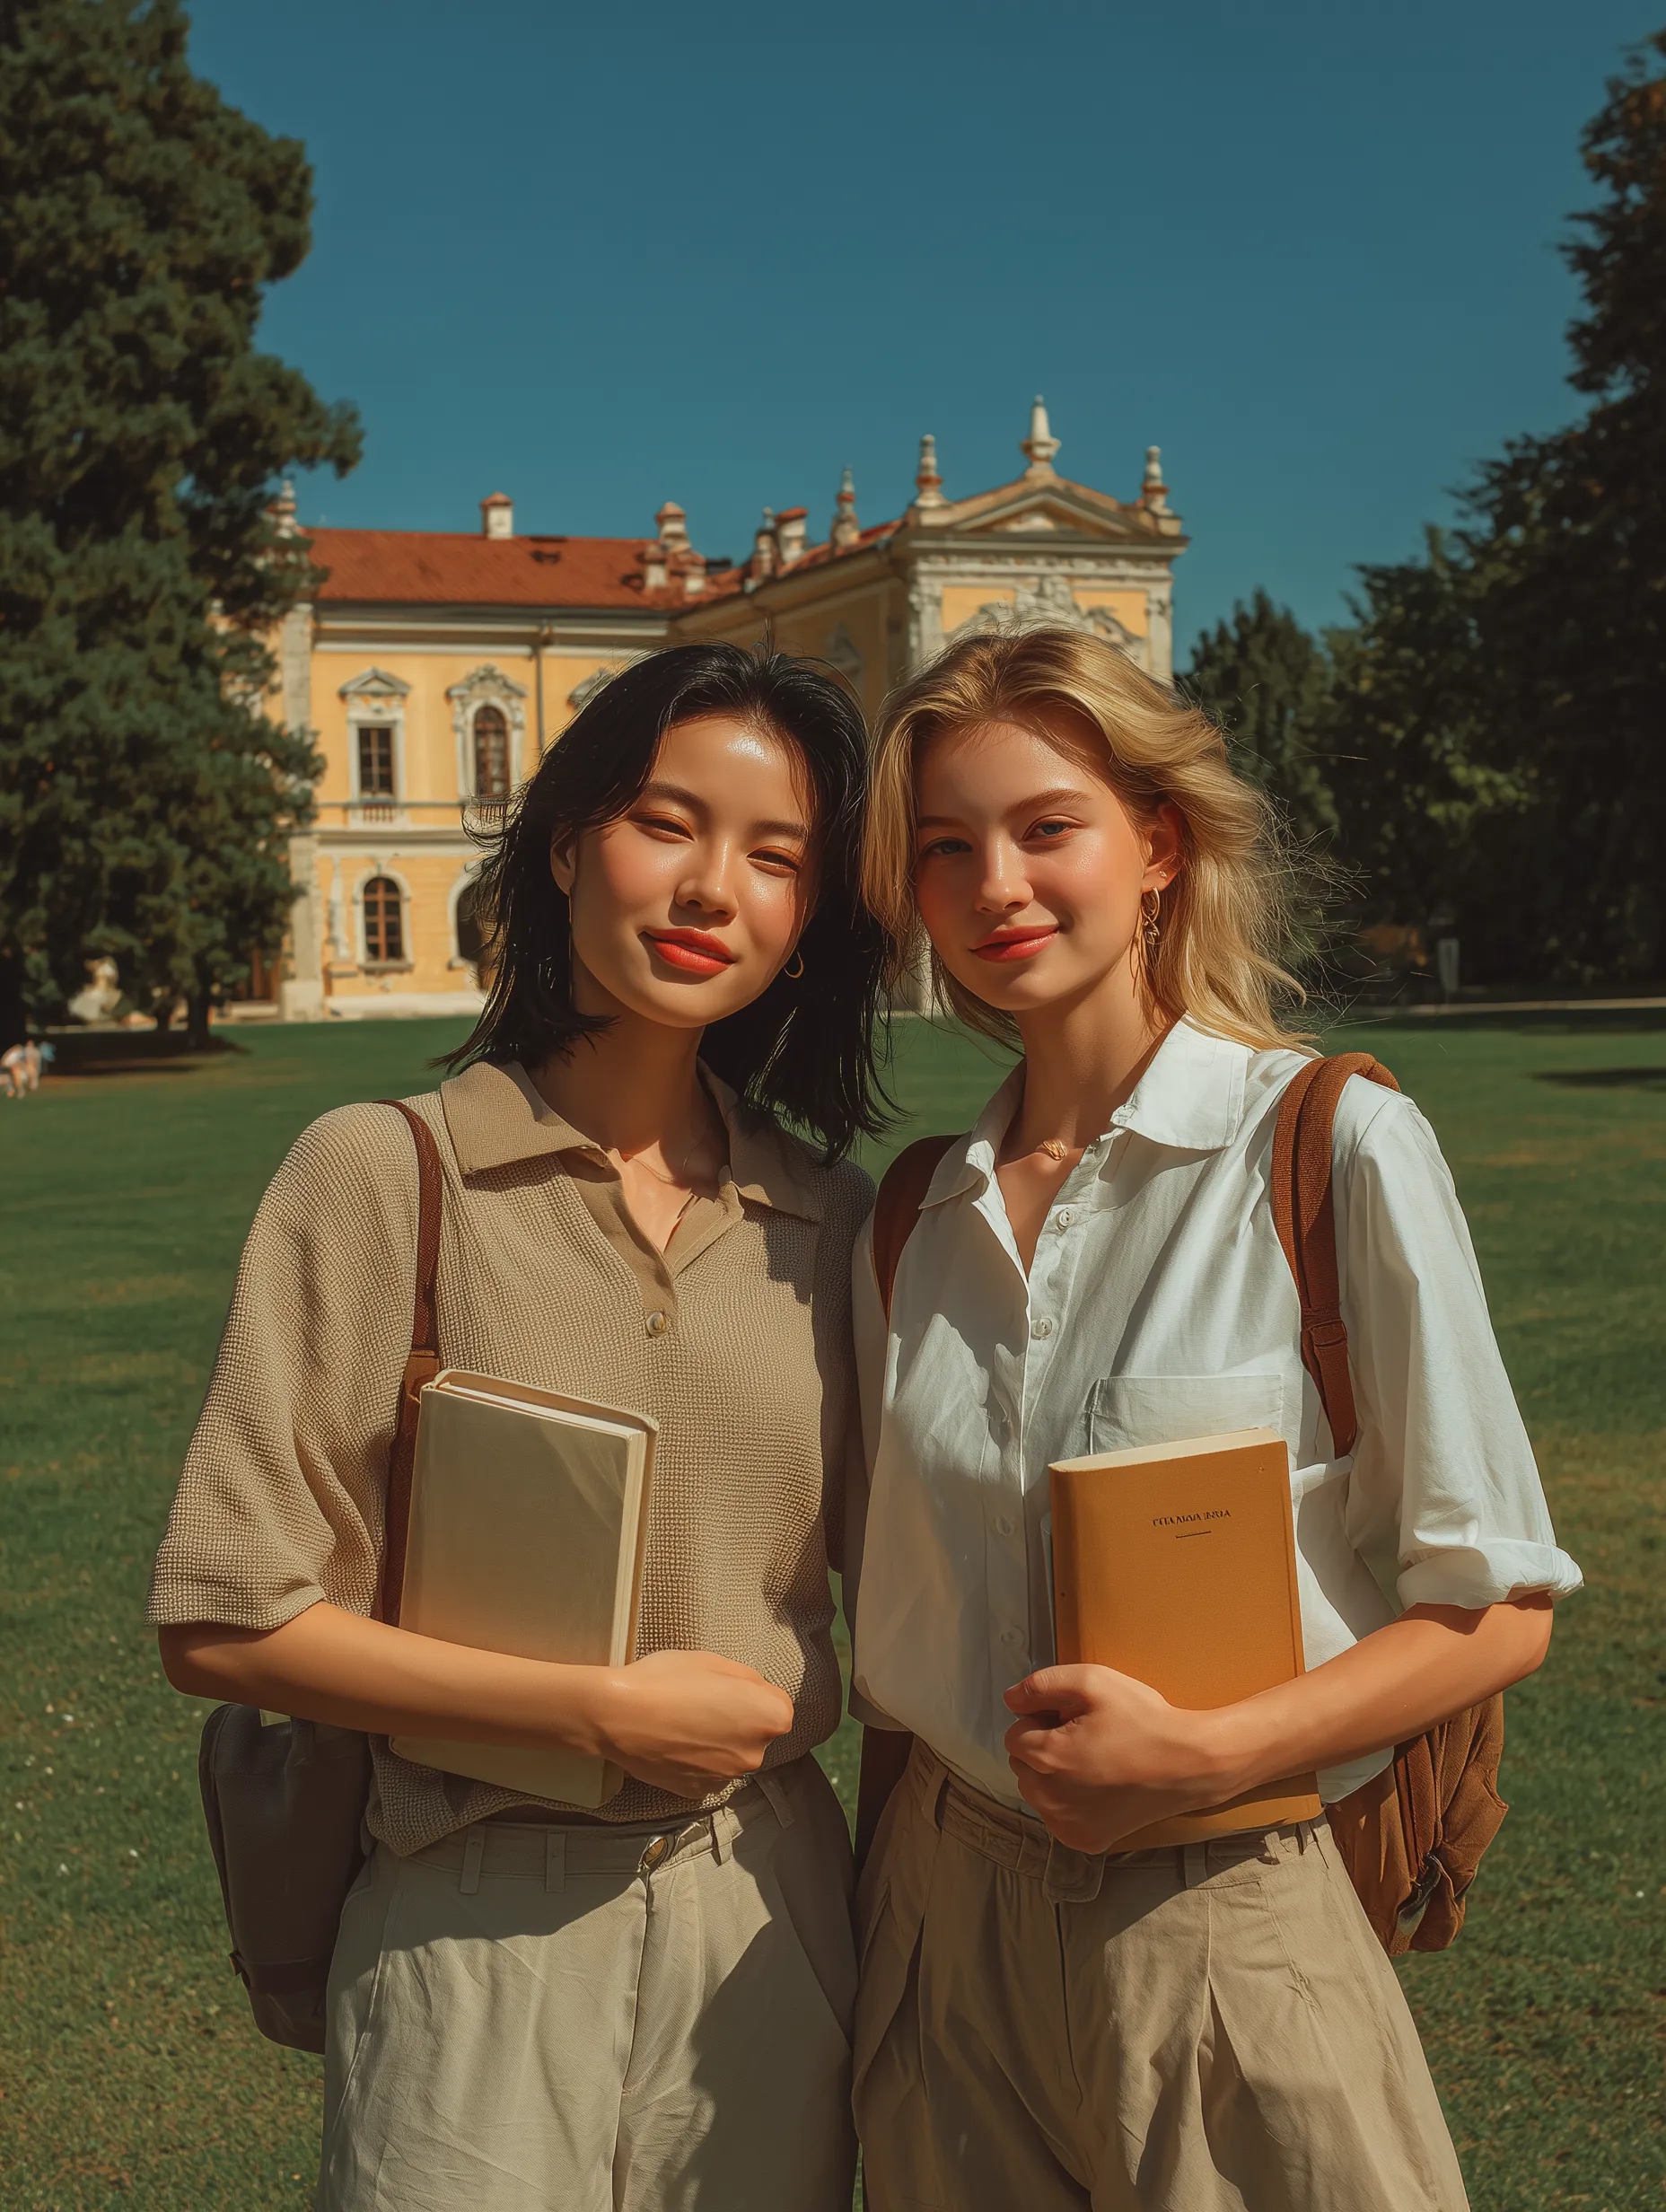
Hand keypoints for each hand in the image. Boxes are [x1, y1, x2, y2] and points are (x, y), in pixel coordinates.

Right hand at [590, 1650, 793, 1798]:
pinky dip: (696, 1762)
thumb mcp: (715, 1661)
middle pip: (755, 1734)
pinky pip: (707, 1773)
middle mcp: (756, 1754)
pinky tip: (673, 1745)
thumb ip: (749, 1681)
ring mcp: (726, 1778)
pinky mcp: (698, 1792)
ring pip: (730, 1755)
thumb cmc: (669, 1680)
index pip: (778, 1706)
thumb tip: (756, 1694)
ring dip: (717, 1744)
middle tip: (701, 1705)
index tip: (725, 1689)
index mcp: (768, 1718)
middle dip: (737, 1721)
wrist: (620, 1716)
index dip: (752, 1694)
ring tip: (682, 1725)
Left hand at [1002, 1665, 1231, 1852]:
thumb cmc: (1142, 1719)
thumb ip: (1042, 1684)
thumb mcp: (1094, 1681)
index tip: (1073, 1718)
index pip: (1014, 1736)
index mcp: (1048, 1757)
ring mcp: (1067, 1825)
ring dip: (1052, 1776)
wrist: (1189, 1765)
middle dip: (1044, 1748)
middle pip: (1022, 1766)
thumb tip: (1009, 1699)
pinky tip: (1098, 1787)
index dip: (1041, 1721)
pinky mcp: (1085, 1841)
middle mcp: (1050, 1798)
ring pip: (1037, 1793)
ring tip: (1093, 1760)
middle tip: (1085, 1737)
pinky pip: (1057, 1817)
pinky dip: (1068, 1802)